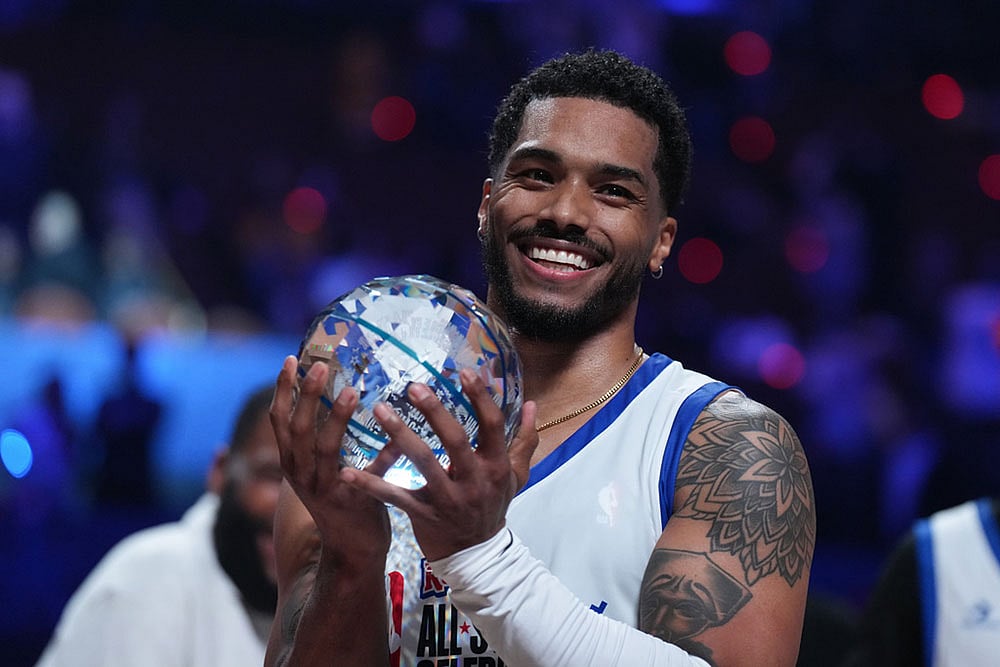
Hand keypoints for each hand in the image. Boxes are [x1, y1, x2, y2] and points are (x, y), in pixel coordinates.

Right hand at [269, 355, 393, 566]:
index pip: (279, 419)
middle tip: (321, 365)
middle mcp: (302, 475)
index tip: (291, 358)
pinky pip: (369, 474)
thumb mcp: (319, 467)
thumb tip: (331, 390)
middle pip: (298, 429)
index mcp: (293, 461)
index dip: (283, 389)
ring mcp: (325, 490)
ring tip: (353, 391)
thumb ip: (318, 437)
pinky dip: (385, 454)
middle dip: (308, 395)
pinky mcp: (352, 504)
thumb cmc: (340, 498)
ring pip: (325, 449)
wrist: (351, 550)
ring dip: (337, 419)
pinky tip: (398, 435)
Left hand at [340, 367, 538, 560]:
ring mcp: (448, 499)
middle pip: (455, 440)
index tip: (465, 371)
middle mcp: (475, 480)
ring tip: (379, 410)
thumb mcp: (516, 476)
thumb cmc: (493, 507)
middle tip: (413, 386)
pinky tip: (347, 471)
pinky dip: (370, 485)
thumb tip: (534, 404)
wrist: (477, 557)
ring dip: (400, 435)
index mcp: (497, 466)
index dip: (480, 398)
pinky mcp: (423, 515)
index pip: (492, 425)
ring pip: (423, 463)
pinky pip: (394, 497)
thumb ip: (525, 440)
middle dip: (435, 411)